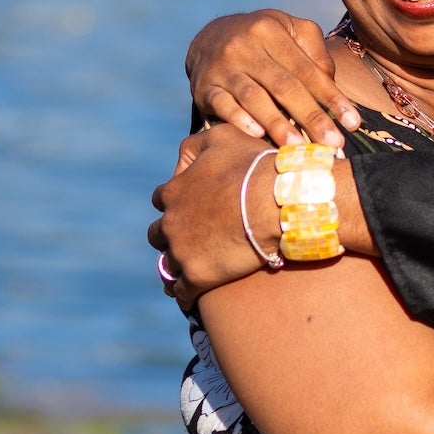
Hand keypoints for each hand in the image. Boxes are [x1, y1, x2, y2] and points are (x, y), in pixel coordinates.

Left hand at [149, 122, 275, 296]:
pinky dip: (183, 293)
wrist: (275, 202)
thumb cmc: (252, 166)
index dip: (175, 202)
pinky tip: (189, 296)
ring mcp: (182, 252)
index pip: (161, 199)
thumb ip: (194, 144)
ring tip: (187, 270)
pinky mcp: (198, 277)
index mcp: (173, 192)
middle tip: (190, 238)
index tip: (190, 206)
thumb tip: (183, 159)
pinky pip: (181, 292)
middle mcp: (170, 223)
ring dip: (175, 265)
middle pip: (158, 234)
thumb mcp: (221, 138)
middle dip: (171, 235)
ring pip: (167, 265)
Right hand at [186, 9, 360, 148]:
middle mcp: (244, 46)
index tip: (353, 122)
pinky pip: (222, 105)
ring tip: (298, 147)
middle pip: (284, 85)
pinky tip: (257, 135)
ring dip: (277, 124)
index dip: (331, 97)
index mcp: (270, 30)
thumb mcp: (288, 31)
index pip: (307, 69)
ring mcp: (222, 67)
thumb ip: (313, 53)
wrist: (209, 37)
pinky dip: (239, 119)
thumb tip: (330, 84)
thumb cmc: (262, 40)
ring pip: (253, 97)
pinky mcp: (203, 86)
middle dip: (311, 117)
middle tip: (332, 144)